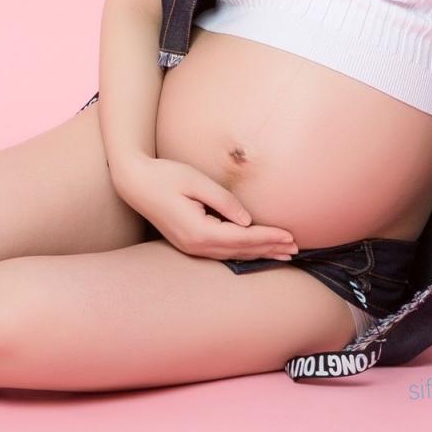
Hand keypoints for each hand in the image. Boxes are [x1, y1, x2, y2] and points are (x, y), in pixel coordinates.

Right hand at [113, 156, 298, 260]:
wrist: (135, 182)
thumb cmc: (165, 176)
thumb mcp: (196, 182)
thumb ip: (224, 202)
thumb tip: (247, 221)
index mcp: (198, 231)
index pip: (242, 239)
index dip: (268, 237)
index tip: (291, 236)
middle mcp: (195, 245)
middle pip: (240, 251)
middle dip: (269, 250)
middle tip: (296, 249)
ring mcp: (190, 247)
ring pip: (232, 255)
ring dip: (258, 253)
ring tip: (282, 253)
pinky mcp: (188, 243)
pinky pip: (222, 252)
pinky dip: (242, 252)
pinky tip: (254, 250)